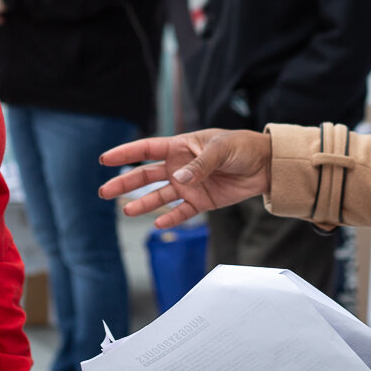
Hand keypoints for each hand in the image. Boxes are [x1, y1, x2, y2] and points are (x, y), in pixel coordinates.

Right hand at [97, 128, 271, 227]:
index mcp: (180, 146)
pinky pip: (182, 211)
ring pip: (159, 196)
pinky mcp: (202, 201)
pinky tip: (158, 224)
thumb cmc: (242, 147)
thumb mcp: (221, 149)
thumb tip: (180, 178)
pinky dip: (171, 218)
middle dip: (125, 182)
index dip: (126, 153)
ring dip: (143, 203)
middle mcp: (180, 166)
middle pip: (146, 175)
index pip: (147, 149)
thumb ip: (200, 164)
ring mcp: (189, 185)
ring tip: (126, 211)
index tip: (105, 159)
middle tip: (105, 191)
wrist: (265, 165)